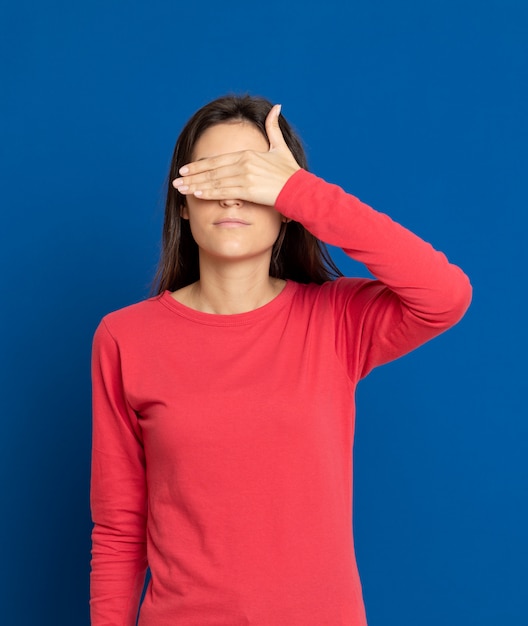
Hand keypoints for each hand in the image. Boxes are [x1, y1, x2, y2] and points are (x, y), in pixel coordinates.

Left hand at [172, 104, 300, 206]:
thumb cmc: (290, 172)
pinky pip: (224, 192)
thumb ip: (273, 128)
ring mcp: (245, 177)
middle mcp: (244, 164)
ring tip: (180, 188)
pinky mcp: (248, 190)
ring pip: (214, 181)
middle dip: (192, 176)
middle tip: (176, 180)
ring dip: (195, 185)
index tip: (185, 168)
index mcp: (247, 154)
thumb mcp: (280, 147)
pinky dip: (209, 193)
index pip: (217, 160)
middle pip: (212, 170)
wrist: (300, 189)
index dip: (199, 165)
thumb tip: (277, 106)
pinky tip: (196, 194)